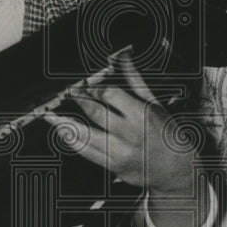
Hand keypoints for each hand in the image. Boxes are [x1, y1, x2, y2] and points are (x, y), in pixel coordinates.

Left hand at [47, 51, 194, 194]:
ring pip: (85, 136)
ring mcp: (120, 152)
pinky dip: (73, 142)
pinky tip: (64, 133)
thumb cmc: (167, 134)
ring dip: (64, 124)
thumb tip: (122, 56)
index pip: (109, 95)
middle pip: (95, 113)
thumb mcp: (154, 103)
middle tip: (65, 93)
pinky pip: (87, 153)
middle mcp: (129, 133)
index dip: (92, 89)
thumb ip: (134, 79)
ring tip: (50, 116)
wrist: (176, 170)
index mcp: (140, 114)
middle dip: (77, 101)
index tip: (82, 85)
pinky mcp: (114, 166)